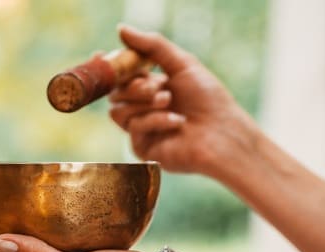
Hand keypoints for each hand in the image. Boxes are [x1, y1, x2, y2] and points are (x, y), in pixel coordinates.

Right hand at [109, 24, 260, 180]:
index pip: (121, 76)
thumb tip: (121, 29)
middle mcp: (144, 109)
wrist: (223, 133)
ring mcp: (142, 130)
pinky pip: (133, 128)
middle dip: (134, 86)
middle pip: (115, 93)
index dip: (110, 66)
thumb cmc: (208, 99)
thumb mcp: (182, 64)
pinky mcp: (144, 149)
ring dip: (144, 102)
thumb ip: (152, 46)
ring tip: (169, 101)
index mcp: (152, 87)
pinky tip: (177, 121)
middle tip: (159, 86)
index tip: (101, 54)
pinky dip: (155, 120)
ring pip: (118, 111)